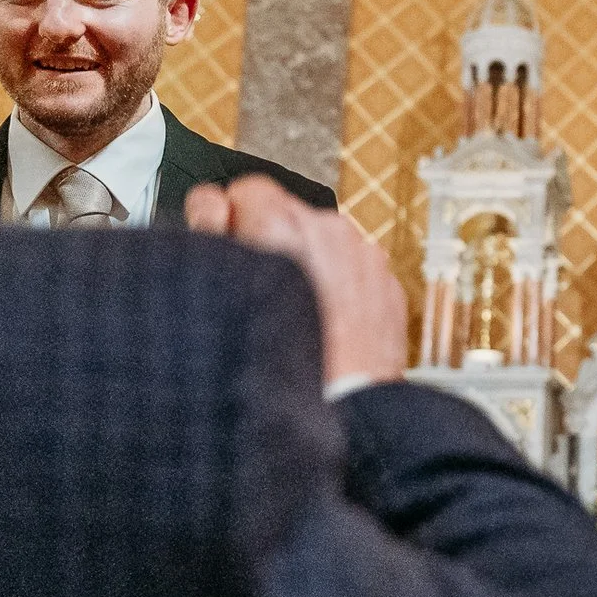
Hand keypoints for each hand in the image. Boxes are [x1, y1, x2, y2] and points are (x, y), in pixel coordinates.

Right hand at [187, 177, 406, 386]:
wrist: (343, 407)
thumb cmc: (280, 361)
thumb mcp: (222, 287)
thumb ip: (210, 229)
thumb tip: (211, 203)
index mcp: (284, 225)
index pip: (248, 189)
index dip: (230, 216)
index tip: (227, 240)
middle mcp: (330, 232)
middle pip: (288, 214)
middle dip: (270, 241)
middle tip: (257, 287)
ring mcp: (365, 257)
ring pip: (323, 244)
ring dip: (306, 265)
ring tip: (292, 312)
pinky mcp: (386, 285)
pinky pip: (354, 272)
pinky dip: (339, 288)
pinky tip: (322, 322)